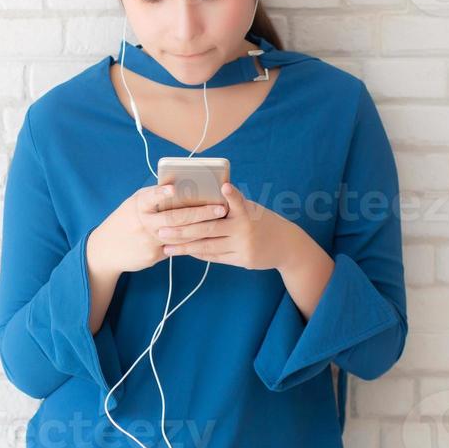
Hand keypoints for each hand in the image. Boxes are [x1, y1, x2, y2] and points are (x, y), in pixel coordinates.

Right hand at [89, 183, 231, 275]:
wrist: (104, 251)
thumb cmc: (125, 222)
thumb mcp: (134, 206)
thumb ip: (153, 198)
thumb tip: (181, 189)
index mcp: (138, 205)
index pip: (150, 197)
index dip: (161, 193)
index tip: (173, 188)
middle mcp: (143, 222)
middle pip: (174, 217)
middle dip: (200, 212)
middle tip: (220, 208)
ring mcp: (148, 240)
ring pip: (180, 234)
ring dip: (202, 227)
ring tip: (219, 220)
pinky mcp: (152, 256)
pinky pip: (176, 248)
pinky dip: (192, 241)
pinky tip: (207, 237)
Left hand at [158, 182, 299, 270]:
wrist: (287, 245)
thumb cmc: (263, 221)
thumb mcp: (252, 209)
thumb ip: (232, 204)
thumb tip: (210, 192)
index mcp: (246, 212)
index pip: (235, 201)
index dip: (231, 195)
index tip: (224, 187)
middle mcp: (244, 228)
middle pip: (208, 229)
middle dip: (182, 230)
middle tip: (161, 230)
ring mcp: (243, 246)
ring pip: (208, 247)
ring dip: (184, 248)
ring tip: (165, 247)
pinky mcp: (243, 260)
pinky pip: (215, 257)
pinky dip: (198, 253)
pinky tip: (183, 251)